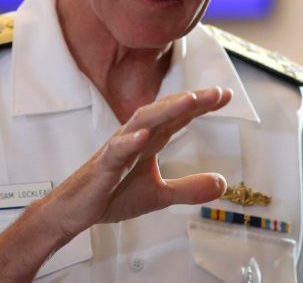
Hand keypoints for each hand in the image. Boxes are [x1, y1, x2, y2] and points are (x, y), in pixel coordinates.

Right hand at [37, 87, 231, 240]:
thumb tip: (223, 183)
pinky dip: (130, 141)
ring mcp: (118, 148)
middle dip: (190, 101)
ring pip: (143, 122)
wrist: (76, 210)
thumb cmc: (113, 194)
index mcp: (148, 140)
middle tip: (216, 92)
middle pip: (164, 112)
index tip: (225, 95)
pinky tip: (144, 135)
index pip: (177, 118)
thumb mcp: (159, 196)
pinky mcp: (103, 166)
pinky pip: (117, 150)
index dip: (200, 105)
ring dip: (166, 110)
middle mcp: (134, 137)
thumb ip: (189, 189)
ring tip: (189, 101)